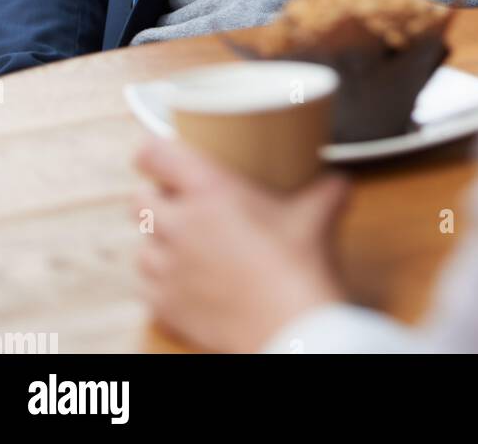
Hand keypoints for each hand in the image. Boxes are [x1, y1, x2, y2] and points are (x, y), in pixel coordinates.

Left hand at [133, 137, 349, 352]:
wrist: (290, 326)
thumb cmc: (298, 266)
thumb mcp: (317, 214)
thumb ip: (325, 189)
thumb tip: (337, 181)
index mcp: (209, 190)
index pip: (156, 156)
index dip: (151, 151)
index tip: (156, 152)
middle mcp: (180, 225)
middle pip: (140, 200)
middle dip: (155, 197)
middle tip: (177, 200)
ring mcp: (169, 269)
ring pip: (141, 246)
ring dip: (156, 242)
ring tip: (180, 243)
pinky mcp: (167, 306)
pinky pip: (146, 287)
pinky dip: (159, 282)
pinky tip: (180, 281)